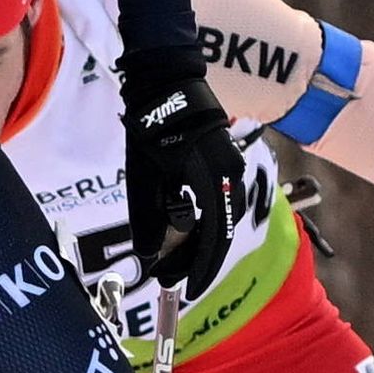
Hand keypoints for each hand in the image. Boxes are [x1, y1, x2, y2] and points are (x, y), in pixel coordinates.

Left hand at [117, 48, 247, 297]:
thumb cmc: (152, 125)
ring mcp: (229, 170)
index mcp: (214, 179)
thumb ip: (148, 216)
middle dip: (194, 259)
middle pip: (218, 232)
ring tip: (167, 261)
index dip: (201, 267)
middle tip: (167, 279)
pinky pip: (215, 203)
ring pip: (217, 219)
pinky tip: (178, 231)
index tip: (187, 289)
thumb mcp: (143, 175)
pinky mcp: (223, 165)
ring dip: (194, 242)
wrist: (166, 82)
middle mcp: (230, 177)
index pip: (214, 236)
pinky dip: (197, 221)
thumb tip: (149, 254)